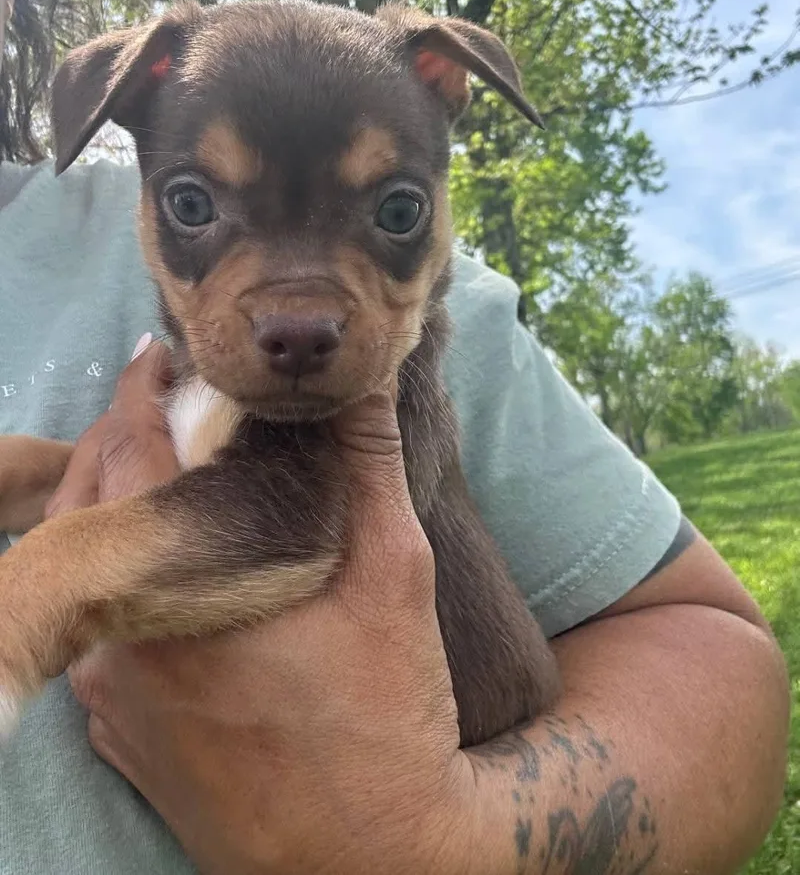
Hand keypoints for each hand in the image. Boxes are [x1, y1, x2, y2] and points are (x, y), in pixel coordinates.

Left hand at [52, 342, 479, 874]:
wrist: (365, 857)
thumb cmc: (386, 716)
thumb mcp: (392, 575)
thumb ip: (367, 466)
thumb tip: (364, 383)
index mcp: (176, 587)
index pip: (128, 450)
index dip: (142, 388)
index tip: (164, 353)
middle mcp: (119, 640)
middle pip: (89, 503)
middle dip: (121, 440)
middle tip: (167, 406)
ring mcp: (108, 696)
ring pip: (85, 568)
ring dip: (117, 509)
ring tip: (166, 475)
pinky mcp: (117, 736)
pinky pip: (97, 631)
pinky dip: (123, 579)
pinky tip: (172, 569)